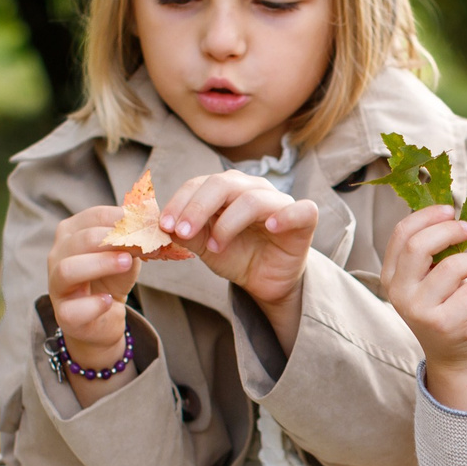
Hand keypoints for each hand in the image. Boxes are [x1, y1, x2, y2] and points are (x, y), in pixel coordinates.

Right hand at [45, 206, 139, 381]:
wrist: (103, 315)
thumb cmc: (112, 277)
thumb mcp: (125, 253)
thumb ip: (134, 238)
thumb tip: (154, 222)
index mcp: (72, 233)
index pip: (94, 216)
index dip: (122, 218)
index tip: (149, 224)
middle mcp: (58, 255)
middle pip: (82, 240)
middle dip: (114, 240)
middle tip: (142, 244)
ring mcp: (57, 284)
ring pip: (69, 269)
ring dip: (101, 264)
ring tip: (126, 263)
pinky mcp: (64, 313)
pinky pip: (73, 308)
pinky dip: (93, 304)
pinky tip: (108, 300)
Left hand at [160, 172, 319, 351]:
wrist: (265, 281)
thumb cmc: (237, 256)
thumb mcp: (205, 246)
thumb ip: (187, 233)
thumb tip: (163, 225)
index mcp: (228, 189)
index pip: (200, 184)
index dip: (180, 202)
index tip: (164, 225)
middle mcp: (253, 189)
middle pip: (223, 184)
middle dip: (197, 208)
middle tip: (182, 232)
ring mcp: (279, 202)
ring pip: (253, 199)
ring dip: (228, 223)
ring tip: (216, 247)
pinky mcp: (304, 220)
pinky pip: (301, 209)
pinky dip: (285, 215)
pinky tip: (271, 226)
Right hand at [382, 205, 466, 409]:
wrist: (454, 354)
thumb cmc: (444, 307)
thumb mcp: (427, 278)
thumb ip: (430, 251)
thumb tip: (449, 212)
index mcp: (391, 276)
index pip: (402, 234)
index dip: (428, 216)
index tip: (449, 211)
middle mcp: (400, 294)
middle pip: (419, 246)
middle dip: (449, 230)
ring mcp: (421, 312)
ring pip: (452, 266)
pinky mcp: (446, 324)